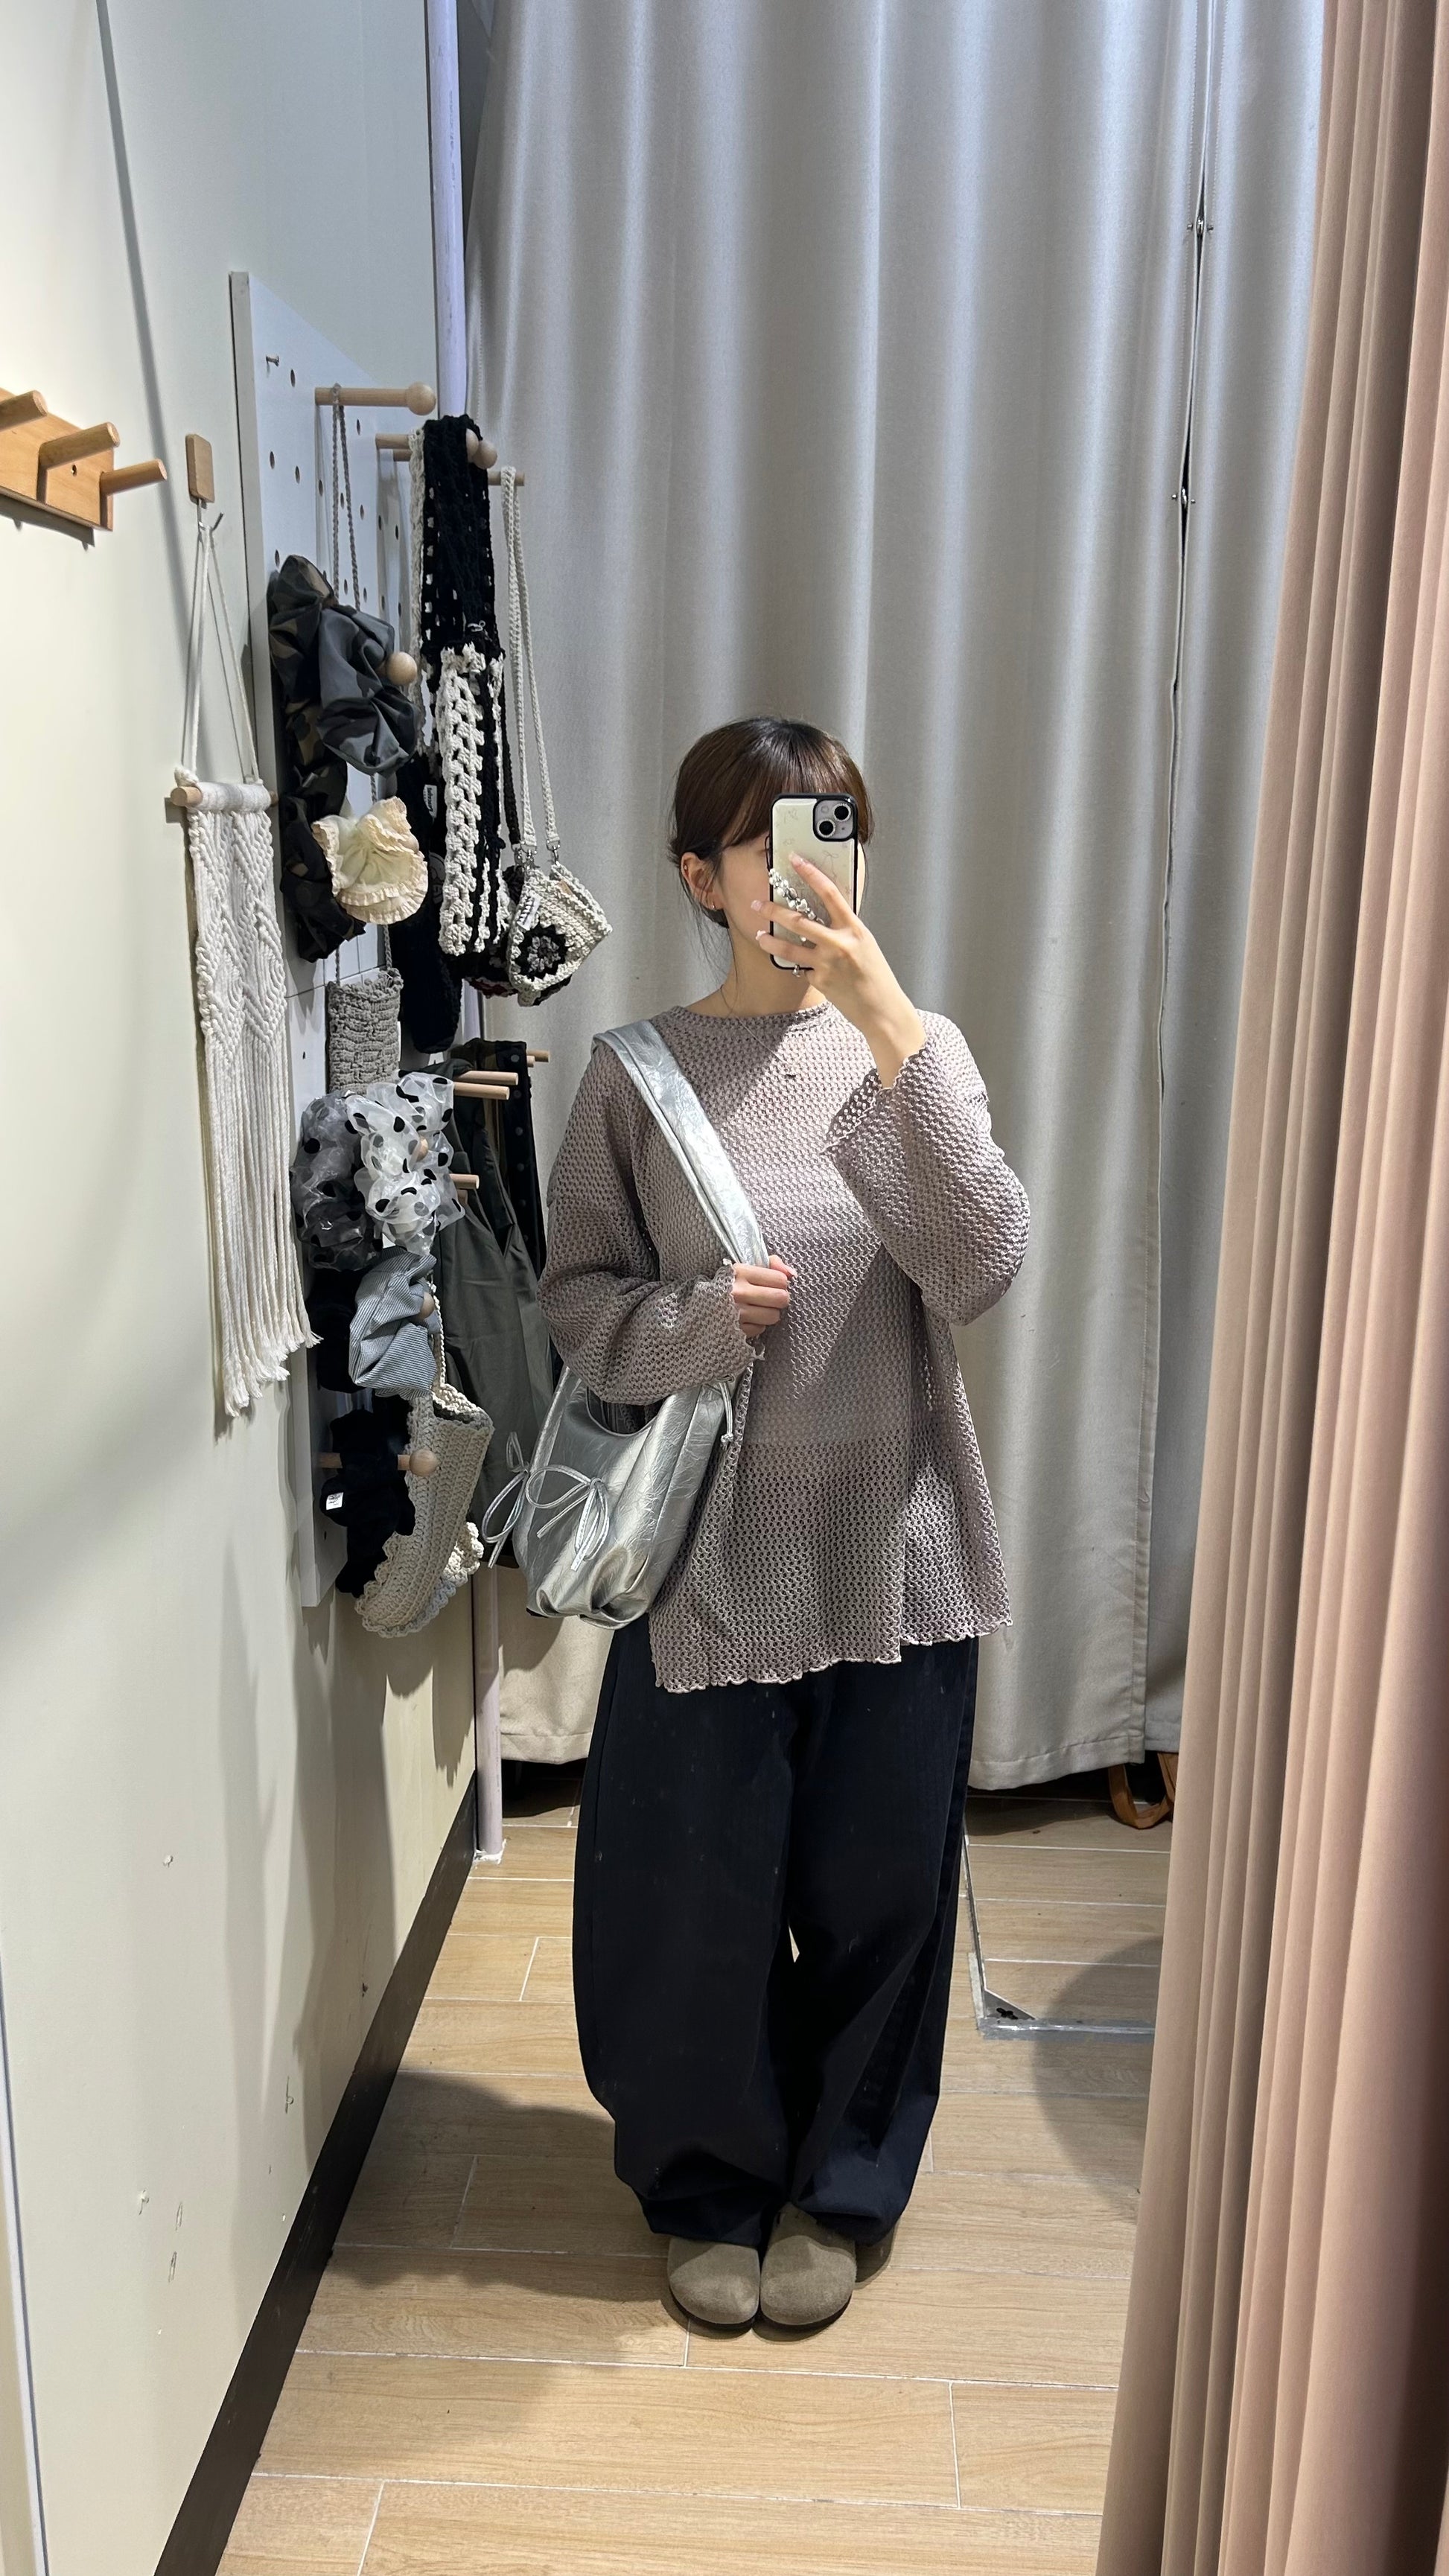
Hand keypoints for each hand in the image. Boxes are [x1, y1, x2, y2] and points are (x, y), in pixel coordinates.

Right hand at [732, 1254, 793, 1337]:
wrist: (697, 1308)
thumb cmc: (727, 1285)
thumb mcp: (745, 1268)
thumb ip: (772, 1264)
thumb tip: (793, 1274)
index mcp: (740, 1272)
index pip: (780, 1279)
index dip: (780, 1283)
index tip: (772, 1284)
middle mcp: (737, 1292)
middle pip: (781, 1298)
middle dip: (780, 1299)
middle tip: (771, 1298)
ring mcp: (735, 1313)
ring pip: (774, 1316)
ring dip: (769, 1313)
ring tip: (759, 1309)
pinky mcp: (734, 1329)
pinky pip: (760, 1329)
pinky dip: (757, 1325)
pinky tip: (748, 1319)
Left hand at [752, 859, 926, 1084]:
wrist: (882, 1010)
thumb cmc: (877, 976)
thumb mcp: (866, 944)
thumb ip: (845, 929)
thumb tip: (822, 916)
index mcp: (855, 929)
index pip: (830, 893)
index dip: (811, 873)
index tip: (795, 860)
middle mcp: (839, 943)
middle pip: (799, 920)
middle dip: (774, 910)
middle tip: (759, 904)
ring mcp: (827, 963)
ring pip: (789, 947)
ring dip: (770, 940)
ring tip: (760, 935)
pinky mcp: (819, 981)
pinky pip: (802, 969)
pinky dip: (800, 967)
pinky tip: (803, 969)